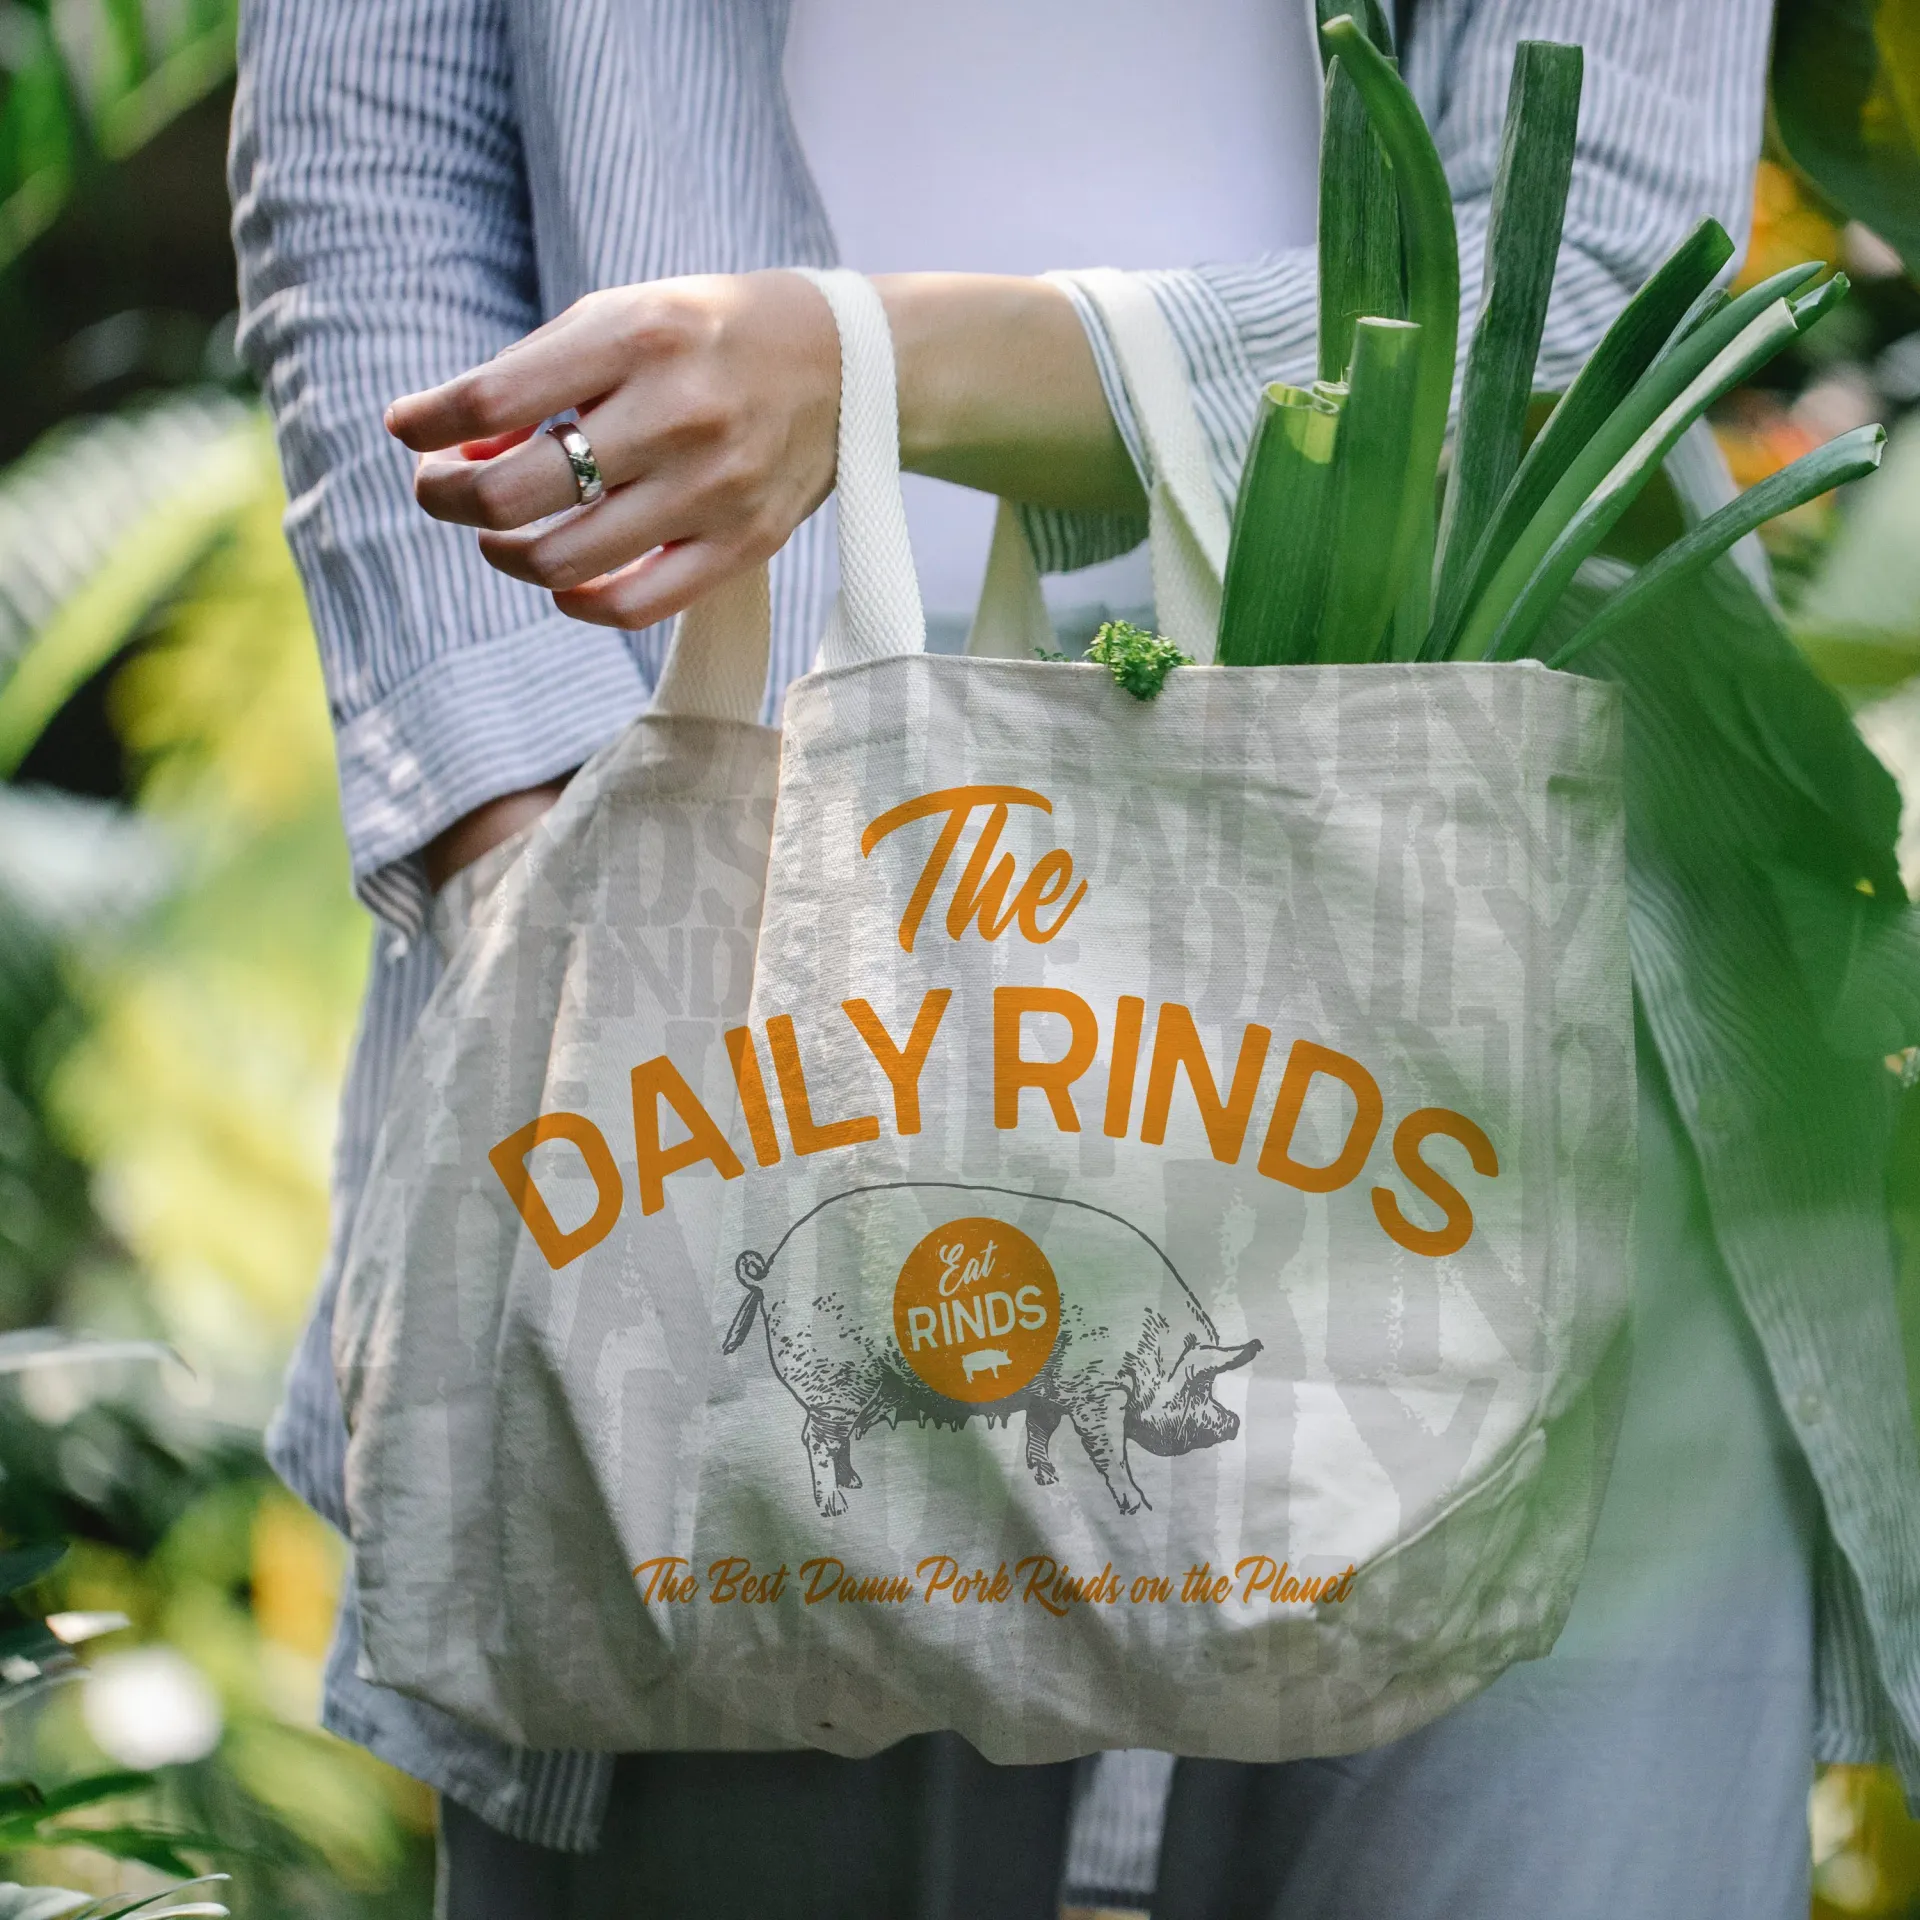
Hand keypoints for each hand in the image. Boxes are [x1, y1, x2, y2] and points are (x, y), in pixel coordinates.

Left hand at [387, 270, 1144, 633]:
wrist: (845, 366)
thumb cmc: (713, 337)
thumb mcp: (628, 318)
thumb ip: (543, 374)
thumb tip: (453, 446)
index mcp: (641, 337)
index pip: (496, 397)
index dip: (430, 423)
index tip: (408, 431)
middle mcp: (678, 414)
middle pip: (518, 490)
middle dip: (449, 496)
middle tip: (437, 490)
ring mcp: (713, 489)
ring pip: (564, 559)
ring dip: (504, 551)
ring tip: (496, 534)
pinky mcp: (741, 544)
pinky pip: (634, 604)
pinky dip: (577, 602)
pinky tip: (559, 582)